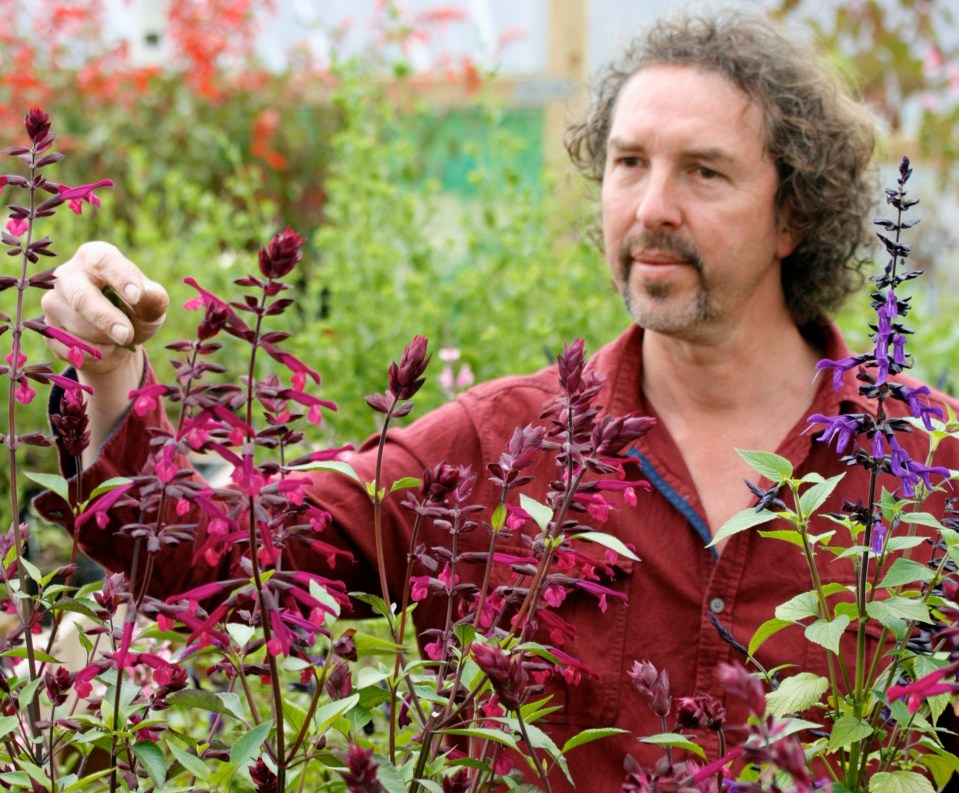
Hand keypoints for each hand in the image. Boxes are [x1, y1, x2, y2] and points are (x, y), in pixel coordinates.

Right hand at [41, 241, 167, 377]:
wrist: (118, 342)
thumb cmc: (137, 312)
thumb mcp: (153, 304)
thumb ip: (154, 299)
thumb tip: (145, 296)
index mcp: (94, 257)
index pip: (103, 261)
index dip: (121, 277)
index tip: (137, 295)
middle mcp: (67, 275)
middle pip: (81, 296)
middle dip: (105, 317)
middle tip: (127, 334)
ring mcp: (53, 302)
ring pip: (80, 327)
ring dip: (109, 339)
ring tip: (119, 336)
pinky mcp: (48, 330)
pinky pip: (72, 347)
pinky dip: (97, 354)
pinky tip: (104, 347)